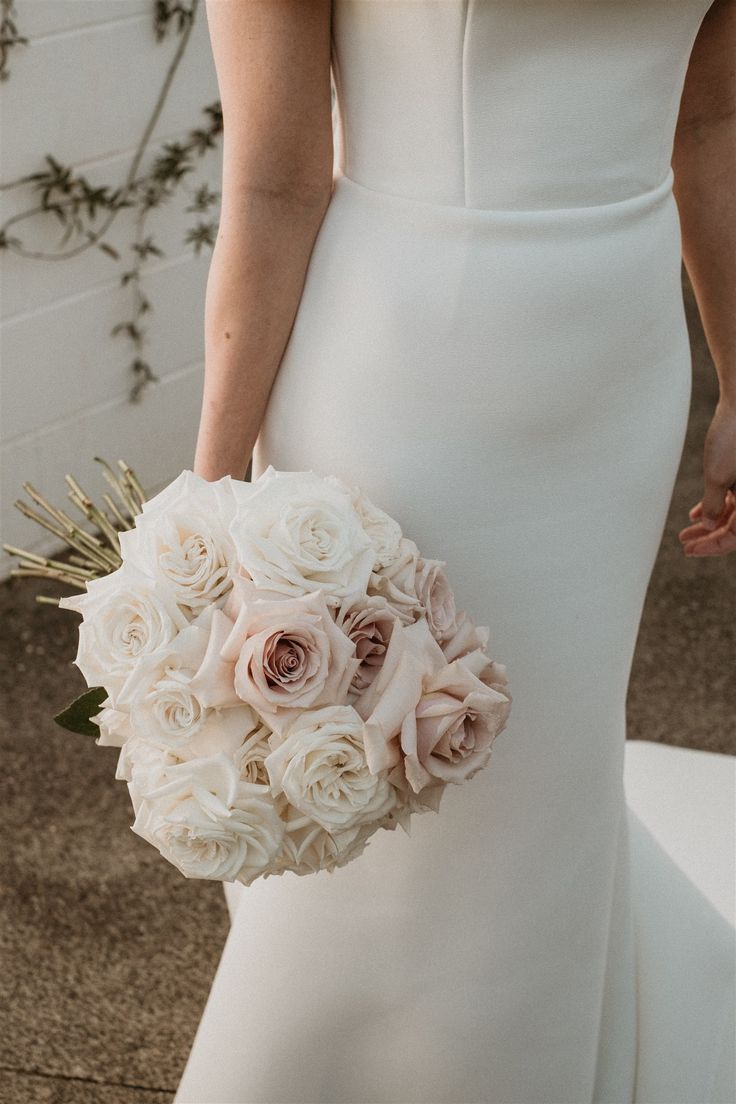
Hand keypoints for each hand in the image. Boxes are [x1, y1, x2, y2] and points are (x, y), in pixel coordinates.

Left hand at [678, 398, 735, 556]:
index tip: (689, 550)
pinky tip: (696, 513)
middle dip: (709, 538)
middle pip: (735, 527)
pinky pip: (733, 497)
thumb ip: (714, 506)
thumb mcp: (717, 476)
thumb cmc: (732, 438)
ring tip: (686, 532)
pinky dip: (716, 506)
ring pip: (733, 513)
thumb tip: (709, 526)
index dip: (713, 546)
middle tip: (685, 545)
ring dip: (710, 523)